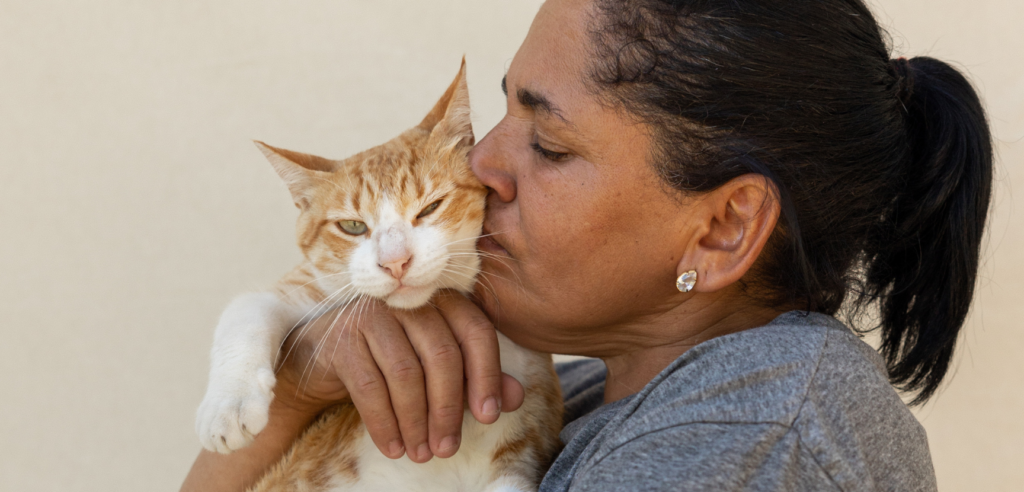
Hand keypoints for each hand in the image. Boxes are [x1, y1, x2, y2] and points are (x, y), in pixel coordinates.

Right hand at [273, 290, 524, 461]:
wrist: (321, 359)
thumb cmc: (389, 360)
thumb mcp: (436, 369)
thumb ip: (476, 377)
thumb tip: (515, 397)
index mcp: (441, 299)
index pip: (476, 330)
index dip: (487, 374)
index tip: (488, 417)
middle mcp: (408, 299)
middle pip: (442, 355)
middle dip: (448, 409)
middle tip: (447, 448)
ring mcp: (373, 313)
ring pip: (406, 373)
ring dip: (416, 422)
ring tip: (421, 453)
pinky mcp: (342, 336)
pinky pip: (370, 387)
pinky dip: (384, 423)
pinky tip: (393, 448)